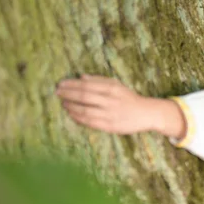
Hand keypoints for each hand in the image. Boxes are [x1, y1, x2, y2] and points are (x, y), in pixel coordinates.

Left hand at [56, 75, 186, 139]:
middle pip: (84, 96)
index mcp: (112, 88)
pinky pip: (90, 122)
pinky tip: (71, 114)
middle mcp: (110, 100)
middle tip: (57, 92)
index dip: (71, 85)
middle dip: (68, 94)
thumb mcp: (116, 85)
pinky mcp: (109, 126)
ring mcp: (109, 114)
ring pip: (85, 110)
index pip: (87, 85)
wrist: (146, 113)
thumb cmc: (129, 98)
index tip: (61, 84)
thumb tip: (81, 77)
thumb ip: (99, 80)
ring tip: (63, 103)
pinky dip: (78, 118)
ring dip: (71, 107)